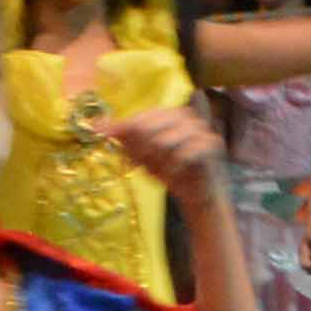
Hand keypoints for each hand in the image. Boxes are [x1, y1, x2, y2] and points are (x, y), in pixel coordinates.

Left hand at [101, 102, 222, 192]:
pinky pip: (194, 147)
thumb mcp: (140, 155)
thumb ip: (123, 138)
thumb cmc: (168, 171)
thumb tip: (97, 125)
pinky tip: (170, 174)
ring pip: (178, 131)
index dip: (130, 126)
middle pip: (163, 117)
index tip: (110, 136)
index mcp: (170, 115)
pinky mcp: (213, 146)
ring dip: (162, 149)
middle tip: (138, 158)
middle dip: (146, 137)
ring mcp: (203, 130)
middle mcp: (188, 118)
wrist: (193, 195)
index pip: (147, 115)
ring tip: (154, 166)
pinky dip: (178, 161)